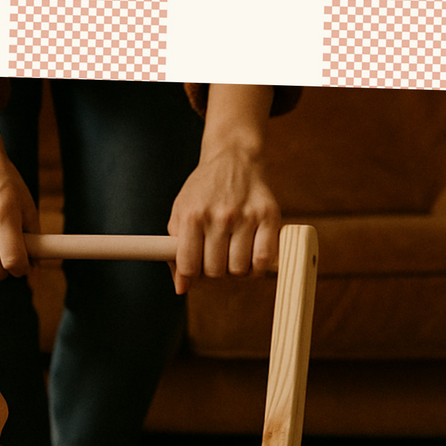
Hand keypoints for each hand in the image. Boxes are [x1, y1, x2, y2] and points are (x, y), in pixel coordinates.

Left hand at [167, 84, 280, 295]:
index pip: (190, 267)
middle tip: (216, 257)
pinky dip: (257, 267)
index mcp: (193, 216)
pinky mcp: (269, 216)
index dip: (192, 275)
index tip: (196, 269)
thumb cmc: (204, 190)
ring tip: (232, 254)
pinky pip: (263, 260)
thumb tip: (181, 288)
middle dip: (214, 271)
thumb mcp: (181, 213)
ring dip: (235, 269)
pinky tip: (250, 257)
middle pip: (215, 271)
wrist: (235, 158)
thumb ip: (175, 251)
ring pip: (239, 269)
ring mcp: (246, 216)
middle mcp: (220, 216)